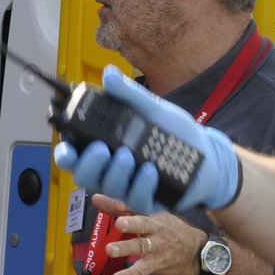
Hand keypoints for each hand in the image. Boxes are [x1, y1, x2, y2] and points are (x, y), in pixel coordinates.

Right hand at [53, 65, 240, 212]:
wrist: (208, 155)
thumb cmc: (176, 133)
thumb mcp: (153, 109)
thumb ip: (129, 94)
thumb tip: (108, 74)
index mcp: (107, 147)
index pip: (75, 156)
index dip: (66, 155)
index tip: (68, 149)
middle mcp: (112, 169)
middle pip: (85, 176)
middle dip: (90, 164)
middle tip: (104, 149)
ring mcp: (128, 187)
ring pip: (109, 187)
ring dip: (116, 172)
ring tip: (131, 156)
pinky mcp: (147, 201)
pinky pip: (136, 199)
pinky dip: (141, 184)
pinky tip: (150, 170)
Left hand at [96, 198, 209, 274]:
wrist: (193, 250)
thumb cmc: (166, 229)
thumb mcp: (149, 215)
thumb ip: (121, 209)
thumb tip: (96, 199)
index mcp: (150, 214)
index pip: (133, 206)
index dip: (118, 203)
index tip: (100, 200)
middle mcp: (154, 228)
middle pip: (142, 224)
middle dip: (131, 224)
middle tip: (119, 223)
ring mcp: (156, 247)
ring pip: (140, 246)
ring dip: (126, 248)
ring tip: (110, 250)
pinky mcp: (156, 263)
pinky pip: (142, 269)